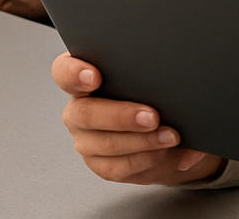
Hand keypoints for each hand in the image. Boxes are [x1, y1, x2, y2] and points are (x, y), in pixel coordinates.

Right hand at [52, 51, 223, 185]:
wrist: (159, 124)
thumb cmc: (149, 89)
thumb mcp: (148, 74)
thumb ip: (149, 71)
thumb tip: (174, 76)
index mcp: (81, 76)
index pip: (64, 71)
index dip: (75, 74)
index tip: (94, 76)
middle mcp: (77, 109)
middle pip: (87, 114)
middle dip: (122, 116)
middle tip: (152, 116)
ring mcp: (86, 139)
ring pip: (107, 144)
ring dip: (144, 142)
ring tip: (172, 136)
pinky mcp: (101, 164)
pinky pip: (121, 167)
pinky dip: (151, 160)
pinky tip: (172, 153)